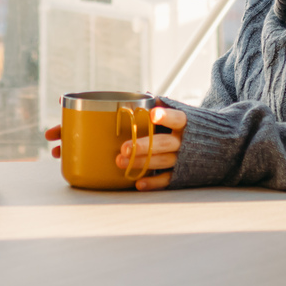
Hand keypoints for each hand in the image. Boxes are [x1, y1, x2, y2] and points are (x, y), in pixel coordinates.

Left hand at [43, 106, 185, 191]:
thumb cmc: (181, 124)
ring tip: (120, 162)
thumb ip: (142, 102)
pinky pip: (166, 180)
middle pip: (162, 144)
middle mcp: (182, 140)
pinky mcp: (182, 175)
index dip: (165, 115)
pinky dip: (152, 183)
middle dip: (141, 146)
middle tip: (122, 149)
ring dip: (140, 164)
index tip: (151, 114)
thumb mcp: (170, 108)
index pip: (176, 117)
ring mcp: (183, 158)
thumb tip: (67, 100)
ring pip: (160, 163)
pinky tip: (137, 184)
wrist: (219, 143)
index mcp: (182, 121)